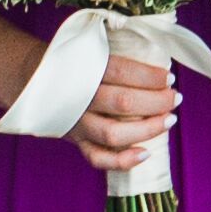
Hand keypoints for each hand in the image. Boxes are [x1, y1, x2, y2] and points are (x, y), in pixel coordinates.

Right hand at [64, 52, 179, 174]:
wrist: (35, 78)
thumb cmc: (76, 63)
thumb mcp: (91, 50)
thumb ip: (120, 55)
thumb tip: (160, 65)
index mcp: (84, 69)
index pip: (122, 72)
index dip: (150, 77)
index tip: (169, 78)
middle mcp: (79, 97)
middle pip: (123, 103)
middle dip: (156, 101)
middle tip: (175, 97)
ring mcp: (76, 122)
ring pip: (113, 133)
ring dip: (147, 129)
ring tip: (169, 120)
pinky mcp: (76, 140)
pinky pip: (97, 158)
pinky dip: (122, 161)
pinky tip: (146, 154)